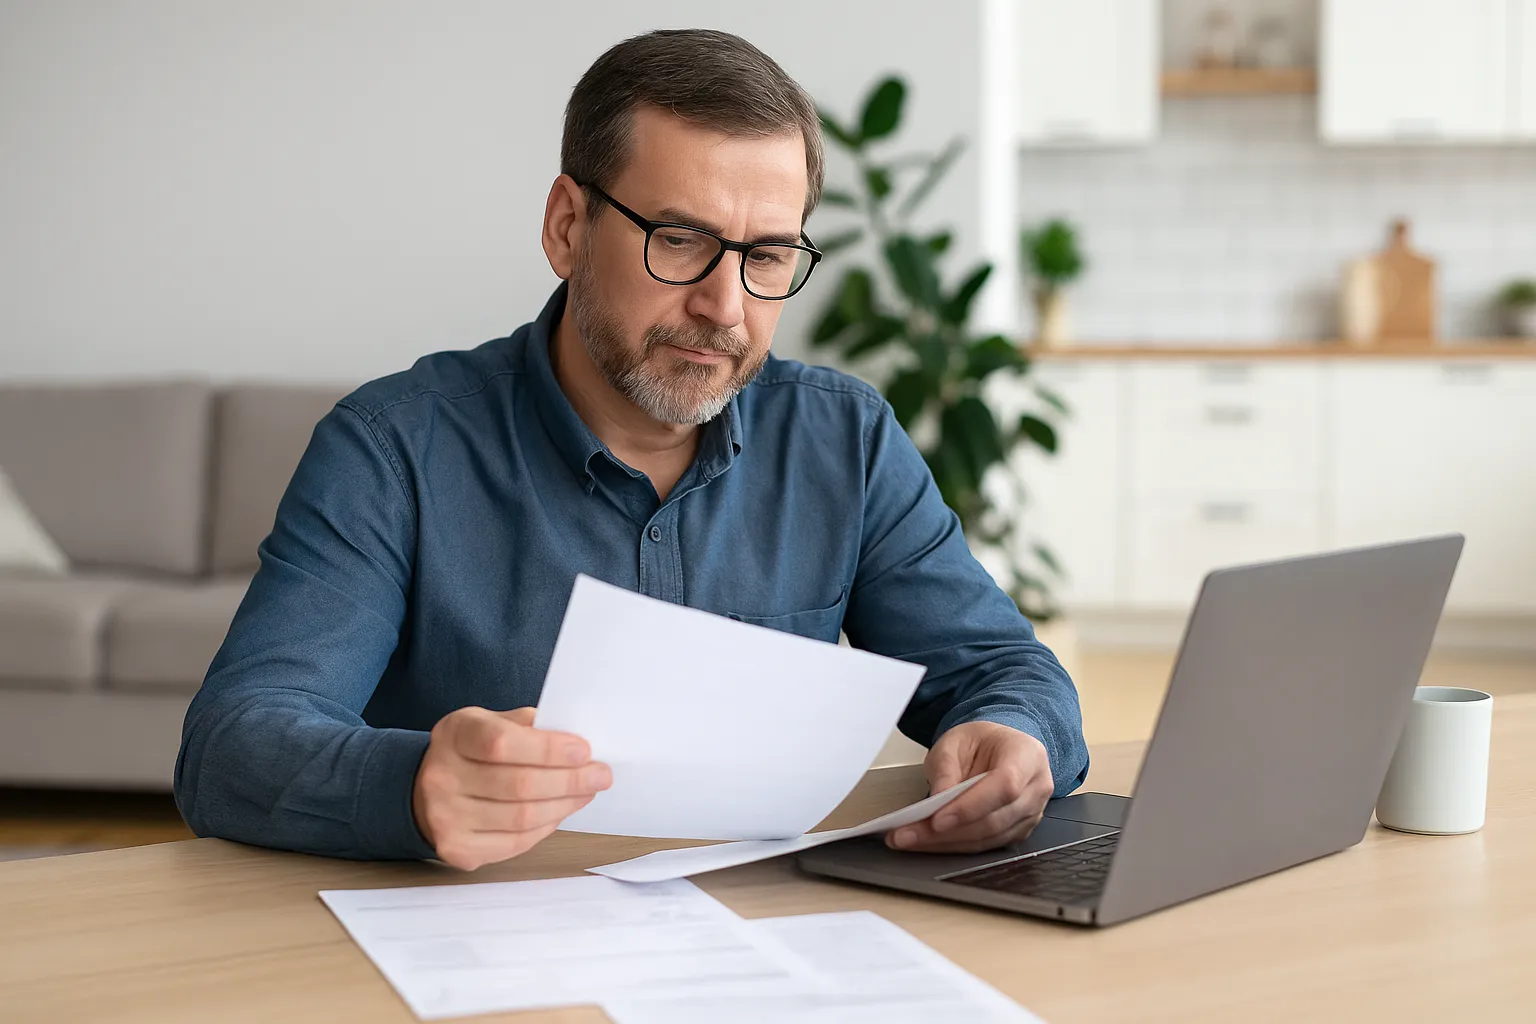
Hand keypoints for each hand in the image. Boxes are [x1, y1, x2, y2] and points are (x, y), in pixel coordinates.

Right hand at [412, 706, 611, 869]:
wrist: (425, 789)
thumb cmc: (470, 751)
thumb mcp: (490, 722)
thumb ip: (527, 726)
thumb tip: (575, 740)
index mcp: (453, 735)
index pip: (502, 743)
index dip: (547, 749)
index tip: (584, 751)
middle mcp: (442, 777)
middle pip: (519, 785)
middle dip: (570, 780)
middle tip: (600, 775)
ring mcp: (445, 818)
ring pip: (522, 818)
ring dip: (565, 804)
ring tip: (587, 792)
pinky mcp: (458, 849)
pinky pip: (516, 842)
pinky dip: (547, 826)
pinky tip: (561, 810)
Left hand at [886, 721, 1052, 853]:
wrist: (998, 747)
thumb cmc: (982, 741)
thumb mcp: (955, 740)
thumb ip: (946, 768)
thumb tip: (937, 801)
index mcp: (1026, 755)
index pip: (1004, 786)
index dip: (971, 807)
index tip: (937, 820)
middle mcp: (1036, 787)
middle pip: (995, 820)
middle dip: (948, 832)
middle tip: (908, 834)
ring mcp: (1031, 813)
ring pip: (988, 838)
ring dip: (946, 843)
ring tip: (910, 838)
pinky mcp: (1018, 832)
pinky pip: (986, 846)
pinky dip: (954, 846)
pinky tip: (928, 842)